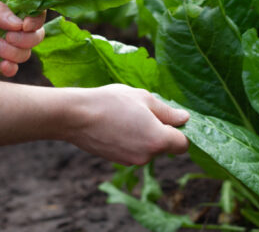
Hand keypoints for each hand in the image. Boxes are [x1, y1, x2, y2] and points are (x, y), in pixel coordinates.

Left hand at [0, 0, 44, 76]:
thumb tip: (19, 25)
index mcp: (10, 2)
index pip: (35, 11)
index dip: (35, 20)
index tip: (24, 25)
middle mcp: (10, 22)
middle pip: (35, 35)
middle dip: (25, 39)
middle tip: (7, 37)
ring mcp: (2, 41)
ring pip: (24, 53)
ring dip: (14, 53)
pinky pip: (10, 67)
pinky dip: (10, 69)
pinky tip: (2, 66)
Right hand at [63, 84, 189, 164]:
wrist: (75, 116)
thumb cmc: (111, 102)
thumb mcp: (144, 98)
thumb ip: (167, 112)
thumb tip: (184, 119)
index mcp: (158, 140)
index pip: (183, 144)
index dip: (181, 131)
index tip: (171, 117)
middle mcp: (146, 155)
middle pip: (164, 146)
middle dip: (159, 130)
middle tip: (143, 110)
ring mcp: (130, 160)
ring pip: (147, 148)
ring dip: (143, 134)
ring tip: (126, 115)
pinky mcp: (116, 160)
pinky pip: (132, 150)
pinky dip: (129, 139)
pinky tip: (115, 124)